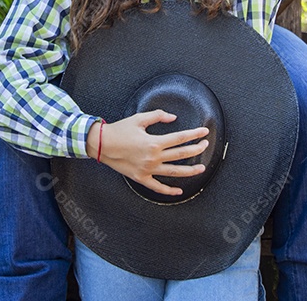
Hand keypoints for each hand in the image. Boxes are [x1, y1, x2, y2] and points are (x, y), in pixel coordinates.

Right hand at [86, 111, 209, 195]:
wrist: (101, 144)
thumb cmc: (120, 130)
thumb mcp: (139, 119)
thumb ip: (158, 116)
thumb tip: (173, 118)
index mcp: (154, 142)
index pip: (180, 138)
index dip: (194, 134)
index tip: (204, 132)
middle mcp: (153, 157)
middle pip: (181, 154)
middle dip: (196, 149)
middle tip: (205, 145)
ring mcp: (148, 169)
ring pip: (174, 172)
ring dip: (190, 171)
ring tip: (201, 168)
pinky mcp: (141, 178)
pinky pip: (158, 187)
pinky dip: (169, 191)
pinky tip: (179, 191)